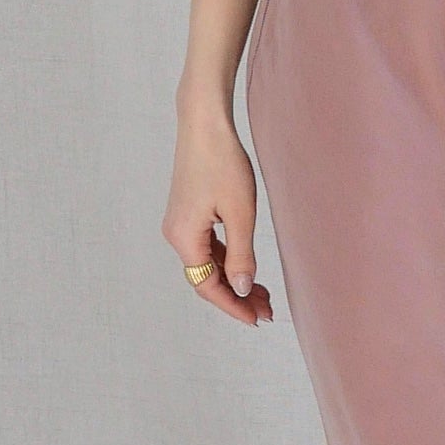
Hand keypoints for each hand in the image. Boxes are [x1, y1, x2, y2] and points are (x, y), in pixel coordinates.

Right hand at [163, 104, 274, 326]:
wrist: (205, 125)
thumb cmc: (223, 163)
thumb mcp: (240, 213)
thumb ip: (241, 255)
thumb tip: (241, 289)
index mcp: (184, 238)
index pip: (207, 286)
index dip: (232, 305)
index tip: (257, 319)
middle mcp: (176, 235)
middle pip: (206, 278)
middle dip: (236, 296)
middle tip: (268, 310)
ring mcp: (181, 224)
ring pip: (208, 264)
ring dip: (234, 279)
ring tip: (264, 294)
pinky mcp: (189, 214)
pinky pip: (208, 247)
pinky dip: (228, 260)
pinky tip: (247, 268)